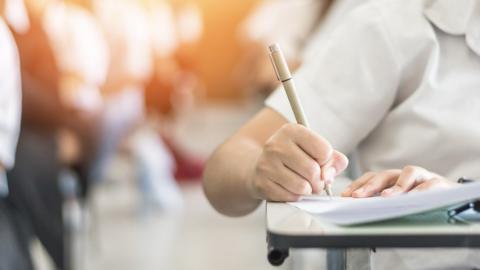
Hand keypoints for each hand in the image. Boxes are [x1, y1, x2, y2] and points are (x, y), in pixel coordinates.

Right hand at [248, 123, 347, 201]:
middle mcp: (276, 144)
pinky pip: (290, 196)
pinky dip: (295, 196)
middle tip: (315, 180)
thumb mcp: (313, 149)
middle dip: (319, 180)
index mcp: (291, 130)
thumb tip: (329, 174)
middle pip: (313, 170)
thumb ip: (333, 159)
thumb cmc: (293, 157)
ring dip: (308, 190)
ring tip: (304, 184)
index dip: (326, 161)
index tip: (319, 161)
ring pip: (302, 186)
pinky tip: (290, 188)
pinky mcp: (262, 183)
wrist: (262, 166)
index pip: (324, 150)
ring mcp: (266, 164)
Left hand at [342, 166, 457, 197]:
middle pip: (384, 175)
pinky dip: (421, 191)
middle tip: (357, 196)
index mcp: (393, 178)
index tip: (345, 195)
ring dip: (396, 186)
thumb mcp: (399, 201)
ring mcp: (422, 176)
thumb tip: (358, 209)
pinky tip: (413, 199)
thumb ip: (382, 202)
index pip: (371, 177)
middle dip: (369, 185)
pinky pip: (430, 184)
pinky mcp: (439, 183)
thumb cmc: (421, 200)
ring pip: (408, 173)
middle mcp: (405, 174)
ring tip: (385, 197)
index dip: (358, 184)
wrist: (451, 197)